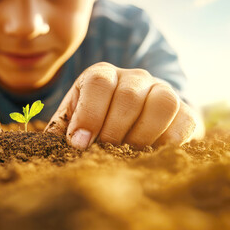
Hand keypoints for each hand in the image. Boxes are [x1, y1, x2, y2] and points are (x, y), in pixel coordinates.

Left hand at [45, 62, 203, 148]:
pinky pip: (183, 121)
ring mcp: (161, 89)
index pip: (98, 83)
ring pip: (162, 102)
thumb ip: (62, 130)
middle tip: (103, 152)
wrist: (132, 122)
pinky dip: (166, 142)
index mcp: (101, 75)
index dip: (89, 115)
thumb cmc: (95, 122)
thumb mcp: (74, 120)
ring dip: (142, 134)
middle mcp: (133, 77)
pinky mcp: (183, 109)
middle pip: (129, 95)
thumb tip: (46, 148)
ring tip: (126, 153)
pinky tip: (148, 154)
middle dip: (113, 131)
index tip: (79, 144)